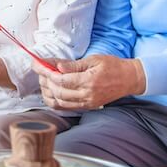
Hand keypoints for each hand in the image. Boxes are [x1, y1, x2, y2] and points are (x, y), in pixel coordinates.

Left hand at [31, 55, 145, 109]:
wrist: (129, 79)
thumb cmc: (112, 66)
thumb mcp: (93, 60)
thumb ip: (74, 65)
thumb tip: (57, 66)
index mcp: (89, 81)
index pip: (61, 80)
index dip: (47, 72)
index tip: (37, 64)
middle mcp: (87, 95)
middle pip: (58, 92)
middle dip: (45, 81)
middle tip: (39, 71)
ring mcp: (87, 103)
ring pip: (60, 102)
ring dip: (48, 91)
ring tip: (44, 80)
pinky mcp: (88, 106)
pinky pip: (67, 107)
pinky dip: (56, 100)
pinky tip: (51, 92)